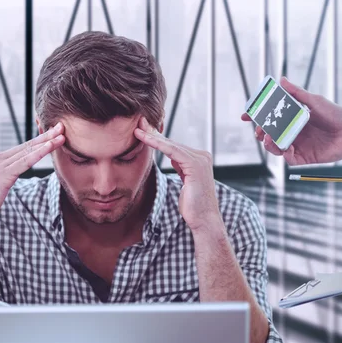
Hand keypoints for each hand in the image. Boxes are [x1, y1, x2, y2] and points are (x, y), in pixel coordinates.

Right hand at [0, 123, 64, 235]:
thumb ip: (4, 178)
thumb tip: (11, 178)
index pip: (22, 148)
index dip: (39, 140)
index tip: (53, 134)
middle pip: (27, 146)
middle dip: (46, 136)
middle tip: (61, 127)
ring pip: (28, 151)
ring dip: (47, 142)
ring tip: (61, 135)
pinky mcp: (3, 175)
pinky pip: (25, 162)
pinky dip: (39, 153)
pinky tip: (50, 147)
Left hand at [134, 118, 221, 232]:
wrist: (203, 220)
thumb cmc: (193, 205)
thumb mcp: (185, 181)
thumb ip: (181, 167)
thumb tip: (174, 157)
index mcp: (199, 158)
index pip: (174, 146)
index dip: (158, 138)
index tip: (143, 130)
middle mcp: (202, 156)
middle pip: (172, 142)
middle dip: (154, 132)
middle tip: (138, 122)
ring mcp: (200, 159)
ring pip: (170, 145)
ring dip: (152, 136)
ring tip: (138, 129)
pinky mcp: (195, 165)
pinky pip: (172, 151)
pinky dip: (157, 144)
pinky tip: (146, 139)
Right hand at [241, 77, 341, 165]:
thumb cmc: (336, 114)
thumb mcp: (314, 101)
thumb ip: (297, 93)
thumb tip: (281, 79)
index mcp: (292, 118)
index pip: (269, 118)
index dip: (256, 117)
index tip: (246, 115)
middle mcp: (292, 132)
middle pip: (268, 133)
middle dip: (259, 132)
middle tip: (257, 130)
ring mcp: (297, 145)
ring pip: (275, 147)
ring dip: (268, 143)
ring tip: (267, 138)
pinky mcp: (303, 157)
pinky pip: (288, 158)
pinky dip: (283, 153)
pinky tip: (284, 147)